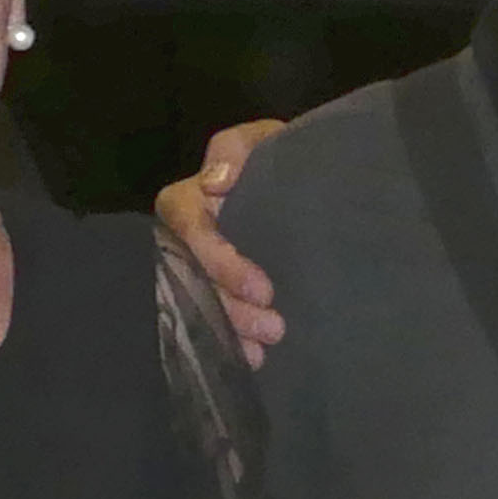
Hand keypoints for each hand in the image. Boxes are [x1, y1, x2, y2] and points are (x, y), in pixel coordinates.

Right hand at [158, 119, 289, 356]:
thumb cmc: (281, 157)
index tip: (262, 288)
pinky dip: (233, 342)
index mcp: (190, 200)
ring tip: (271, 342)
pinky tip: (257, 359)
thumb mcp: (264, 139)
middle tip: (274, 326)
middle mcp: (186, 240)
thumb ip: (236, 148)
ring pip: (200, 304)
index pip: (187, 226)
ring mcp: (200, 270)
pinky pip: (210, 321)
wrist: (311, 183)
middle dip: (229, 307)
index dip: (218, 260)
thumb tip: (216, 183)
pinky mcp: (219, 292)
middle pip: (192, 277)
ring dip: (233, 329)